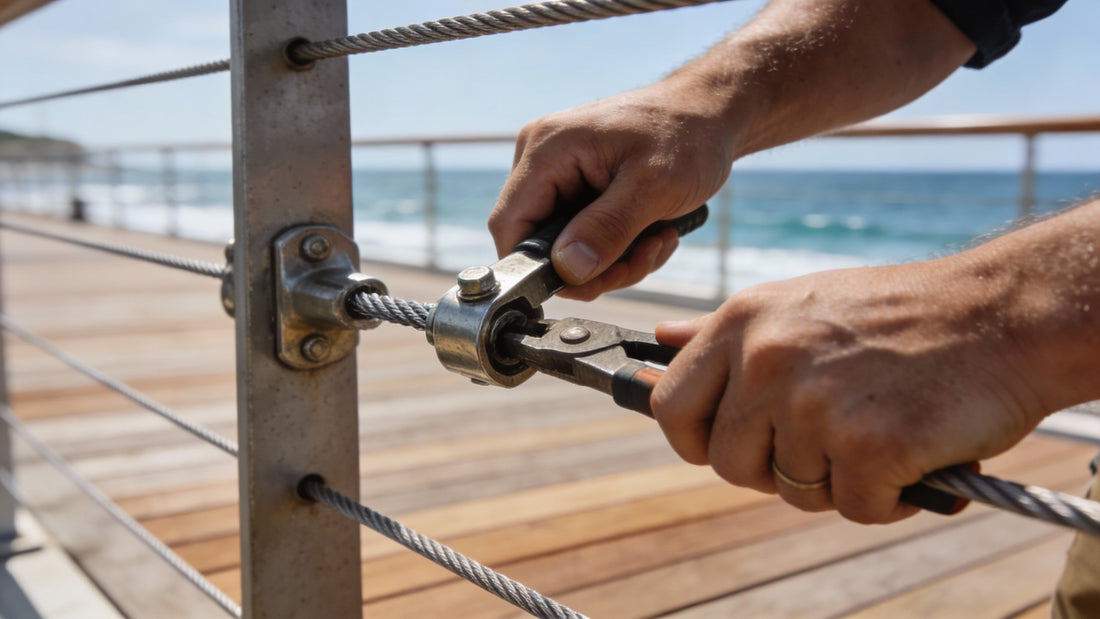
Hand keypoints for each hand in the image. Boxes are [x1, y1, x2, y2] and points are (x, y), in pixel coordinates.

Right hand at [489, 79, 736, 299]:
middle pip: (541, 244)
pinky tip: (654, 233)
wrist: (713, 114)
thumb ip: (607, 229)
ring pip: (567, 249)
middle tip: (641, 259)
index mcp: (547, 149)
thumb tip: (567, 270)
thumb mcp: (654, 186)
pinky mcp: (579, 188)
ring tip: (657, 241)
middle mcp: (543, 159)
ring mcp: (561, 174)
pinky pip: (585, 238)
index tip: (584, 284)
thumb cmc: (689, 134)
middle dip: (593, 267)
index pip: (510, 225)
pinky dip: (620, 249)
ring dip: (615, 262)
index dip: (536, 267)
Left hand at [650, 257, 1052, 523]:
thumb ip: (724, 334)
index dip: (695, 440)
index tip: (728, 446)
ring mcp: (815, 402)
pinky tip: (912, 453)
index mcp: (742, 321)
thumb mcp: (798, 303)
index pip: (670, 406)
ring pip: (791, 489)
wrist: (1000, 313)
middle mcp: (767, 358)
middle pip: (726, 462)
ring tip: (879, 432)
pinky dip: (888, 496)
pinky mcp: (869, 444)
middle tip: (826, 444)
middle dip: (772, 469)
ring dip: (837, 480)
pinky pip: (853, 507)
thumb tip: (656, 342)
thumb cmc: (899, 315)